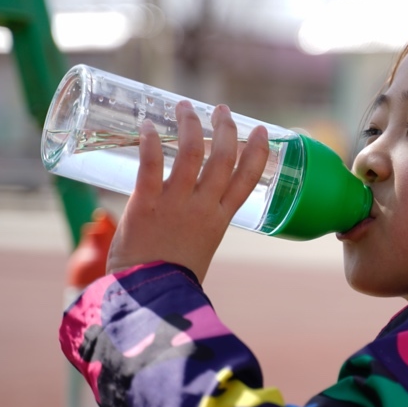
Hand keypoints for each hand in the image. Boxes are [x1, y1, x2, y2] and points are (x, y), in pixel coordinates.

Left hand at [106, 100, 269, 282]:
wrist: (150, 300)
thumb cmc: (171, 281)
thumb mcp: (199, 251)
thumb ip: (197, 229)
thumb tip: (188, 217)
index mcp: (221, 220)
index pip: (247, 179)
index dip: (257, 152)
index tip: (261, 131)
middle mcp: (204, 207)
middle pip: (223, 158)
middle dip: (225, 129)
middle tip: (221, 110)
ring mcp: (176, 204)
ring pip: (191, 154)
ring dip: (190, 125)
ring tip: (185, 106)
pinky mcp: (146, 205)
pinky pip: (151, 166)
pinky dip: (151, 142)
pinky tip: (148, 126)